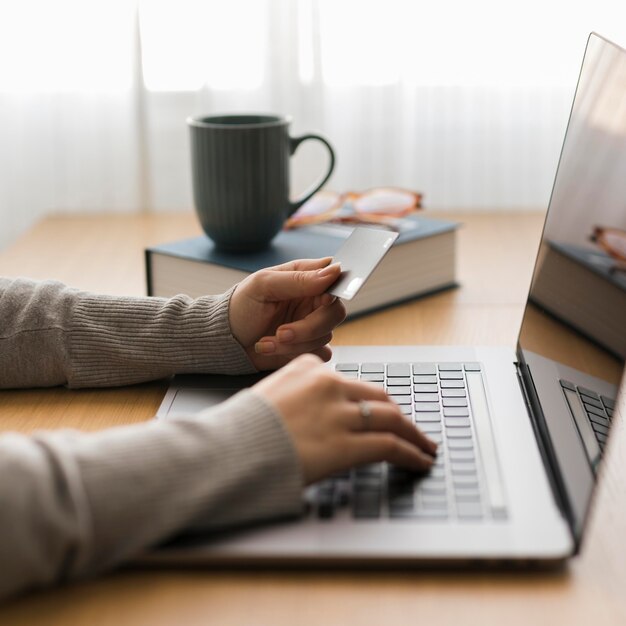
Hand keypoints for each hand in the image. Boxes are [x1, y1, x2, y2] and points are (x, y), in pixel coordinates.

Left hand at [229, 257, 346, 369]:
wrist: (225, 342)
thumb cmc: (239, 307)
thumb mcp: (263, 286)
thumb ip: (298, 279)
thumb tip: (332, 271)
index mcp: (304, 278)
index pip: (335, 279)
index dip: (333, 291)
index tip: (321, 300)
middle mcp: (311, 301)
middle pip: (334, 313)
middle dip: (309, 327)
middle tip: (281, 332)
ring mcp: (310, 325)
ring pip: (325, 336)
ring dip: (294, 343)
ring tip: (267, 340)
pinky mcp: (307, 346)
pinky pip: (320, 353)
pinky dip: (295, 354)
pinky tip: (272, 349)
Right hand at [253, 354, 437, 484]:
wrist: (227, 450)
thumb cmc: (242, 428)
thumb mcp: (270, 393)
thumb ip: (299, 392)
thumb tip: (316, 409)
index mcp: (310, 369)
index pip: (353, 384)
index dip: (373, 401)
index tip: (383, 412)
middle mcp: (329, 385)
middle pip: (379, 397)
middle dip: (399, 415)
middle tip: (412, 430)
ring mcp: (339, 414)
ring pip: (392, 419)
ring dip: (414, 435)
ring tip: (425, 447)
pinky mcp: (346, 444)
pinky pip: (390, 446)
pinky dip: (411, 454)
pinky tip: (420, 461)